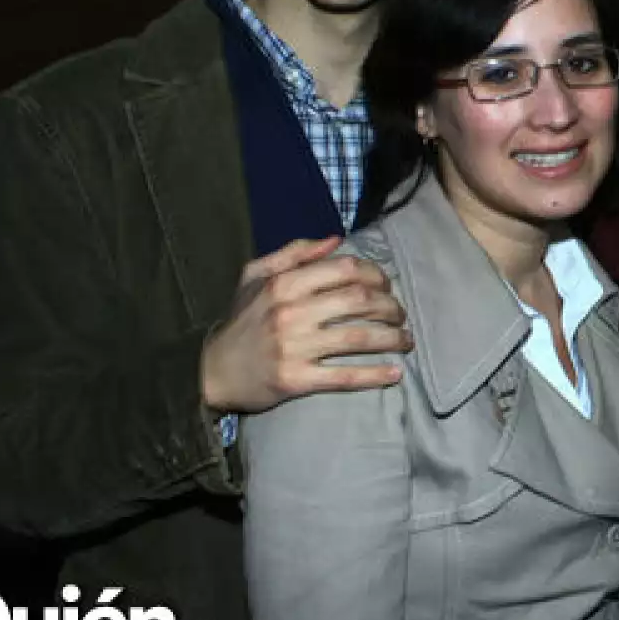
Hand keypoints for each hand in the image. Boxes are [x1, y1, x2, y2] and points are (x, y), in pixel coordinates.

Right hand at [200, 236, 410, 413]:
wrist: (212, 371)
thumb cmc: (241, 321)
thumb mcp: (255, 277)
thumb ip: (294, 254)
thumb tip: (335, 239)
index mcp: (284, 284)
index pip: (346, 270)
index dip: (376, 275)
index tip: (387, 286)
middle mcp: (290, 312)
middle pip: (359, 301)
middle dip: (390, 307)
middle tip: (400, 314)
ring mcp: (294, 348)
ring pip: (358, 337)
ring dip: (391, 338)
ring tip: (406, 340)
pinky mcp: (295, 380)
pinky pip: (343, 376)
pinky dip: (374, 375)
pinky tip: (395, 373)